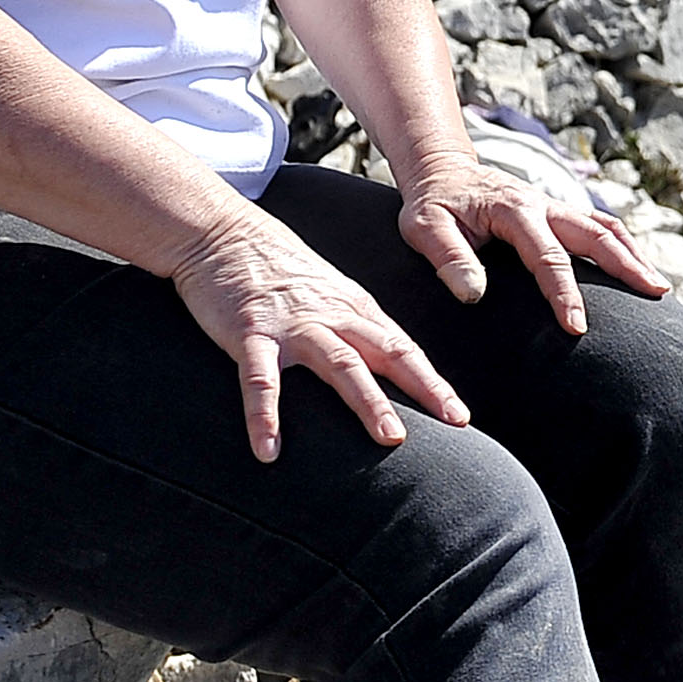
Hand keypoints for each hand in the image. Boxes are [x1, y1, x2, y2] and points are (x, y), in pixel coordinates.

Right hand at [171, 206, 468, 463]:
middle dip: (423, 387)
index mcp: (353, 309)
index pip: (403, 349)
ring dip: (368, 401)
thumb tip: (385, 368)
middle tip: (453, 421)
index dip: (433, 382)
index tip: (460, 415)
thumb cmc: (278, 271)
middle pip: (387, 353)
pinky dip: (265, 416)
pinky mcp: (249, 332)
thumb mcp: (328, 294)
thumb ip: (354, 330)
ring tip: (391, 439)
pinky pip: (260, 380)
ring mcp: (292, 325)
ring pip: (340, 364)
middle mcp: (332, 316)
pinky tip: (269, 450)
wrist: (222, 231)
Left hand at [399, 158, 670, 335]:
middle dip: (627, 266)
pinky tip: (637, 269)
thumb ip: (449, 259)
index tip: (577, 327)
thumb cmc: (433, 205)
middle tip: (655, 295)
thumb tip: (475, 295)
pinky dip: (624, 246)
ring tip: (659, 287)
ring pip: (606, 228)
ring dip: (634, 255)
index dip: (564, 293)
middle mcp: (544, 205)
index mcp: (514, 210)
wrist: (442, 171)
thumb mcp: (424, 229)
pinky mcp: (560, 214)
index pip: (548, 256)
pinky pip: (600, 227)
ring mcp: (556, 207)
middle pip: (597, 234)